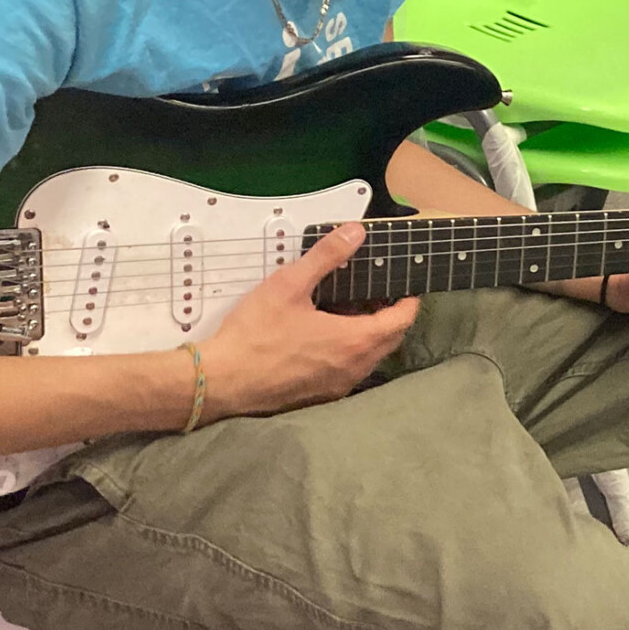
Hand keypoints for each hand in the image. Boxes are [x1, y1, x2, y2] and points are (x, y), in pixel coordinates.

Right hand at [199, 222, 419, 421]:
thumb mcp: (290, 285)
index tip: (404, 285)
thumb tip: (356, 232)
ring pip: (369, 357)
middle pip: (390, 339)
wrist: (220, 382)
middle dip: (388, 315)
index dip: (408, 300)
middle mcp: (355, 368)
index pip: (403, 320)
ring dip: (366, 334)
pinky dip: (347, 351)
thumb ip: (326, 256)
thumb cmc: (254, 336)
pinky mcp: (320, 397)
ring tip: (344, 310)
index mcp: (355, 341)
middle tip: (372, 293)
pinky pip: (348, 371)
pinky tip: (322, 336)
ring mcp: (338, 386)